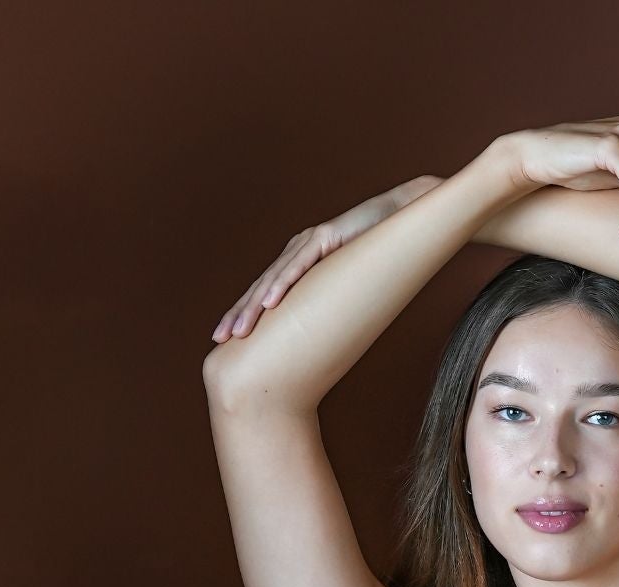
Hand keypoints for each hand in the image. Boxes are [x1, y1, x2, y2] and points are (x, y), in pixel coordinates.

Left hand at [211, 175, 444, 342]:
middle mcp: (296, 251)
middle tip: (219, 338)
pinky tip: (269, 303)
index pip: (265, 292)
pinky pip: (300, 266)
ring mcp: (308, 242)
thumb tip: (322, 333)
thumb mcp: (347, 285)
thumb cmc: (377, 253)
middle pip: (261, 286)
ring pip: (274, 279)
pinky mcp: (324, 238)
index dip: (244, 313)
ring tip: (239, 330)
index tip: (226, 339)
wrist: (400, 216)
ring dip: (253, 306)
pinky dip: (283, 285)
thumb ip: (330, 301)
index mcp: (298, 263)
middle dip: (238, 313)